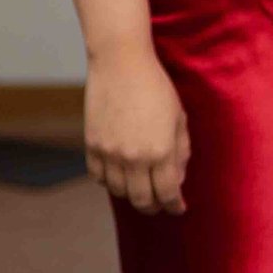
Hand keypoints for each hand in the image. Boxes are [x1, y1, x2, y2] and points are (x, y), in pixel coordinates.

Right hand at [85, 45, 189, 214]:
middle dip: (155, 207)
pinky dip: (110, 182)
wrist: (121, 63)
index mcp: (160, 151)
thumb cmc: (156, 86)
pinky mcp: (91, 146)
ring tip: (141, 188)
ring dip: (132, 195)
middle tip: (160, 204)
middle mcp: (134, 158)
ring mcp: (109, 153)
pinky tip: (120, 175)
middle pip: (143, 200)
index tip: (179, 208)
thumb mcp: (178, 117)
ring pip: (119, 192)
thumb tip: (177, 180)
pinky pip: (98, 177)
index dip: (175, 205)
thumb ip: (180, 151)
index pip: (168, 193)